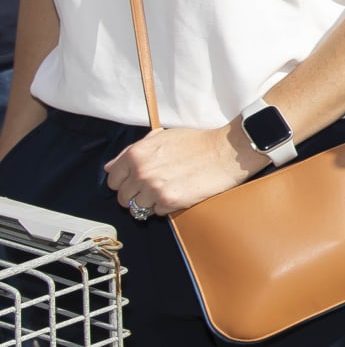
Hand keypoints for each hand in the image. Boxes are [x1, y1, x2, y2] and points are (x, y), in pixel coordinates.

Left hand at [105, 124, 259, 216]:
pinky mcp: (169, 201)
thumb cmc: (197, 142)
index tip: (134, 183)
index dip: (123, 182)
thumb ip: (133, 151)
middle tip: (153, 189)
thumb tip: (110, 167)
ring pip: (137, 208)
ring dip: (150, 203)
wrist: (226, 151)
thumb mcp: (162, 138)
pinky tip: (178, 193)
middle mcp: (141, 172)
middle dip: (135, 195)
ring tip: (167, 191)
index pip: (112, 180)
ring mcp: (154, 189)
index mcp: (136, 154)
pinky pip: (157, 213)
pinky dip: (166, 207)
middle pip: (122, 198)